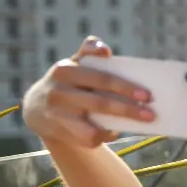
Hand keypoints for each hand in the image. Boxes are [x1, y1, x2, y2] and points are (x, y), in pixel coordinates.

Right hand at [22, 36, 153, 147]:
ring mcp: (57, 114)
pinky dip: (103, 136)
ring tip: (142, 123)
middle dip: (128, 109)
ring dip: (120, 125)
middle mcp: (59, 92)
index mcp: (65, 71)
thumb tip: (103, 48)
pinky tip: (113, 131)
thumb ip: (88, 53)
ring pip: (93, 124)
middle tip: (151, 114)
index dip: (124, 87)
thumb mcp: (73, 65)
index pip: (100, 79)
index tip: (146, 95)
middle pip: (100, 103)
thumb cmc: (67, 83)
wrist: (36, 108)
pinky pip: (87, 137)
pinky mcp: (57, 132)